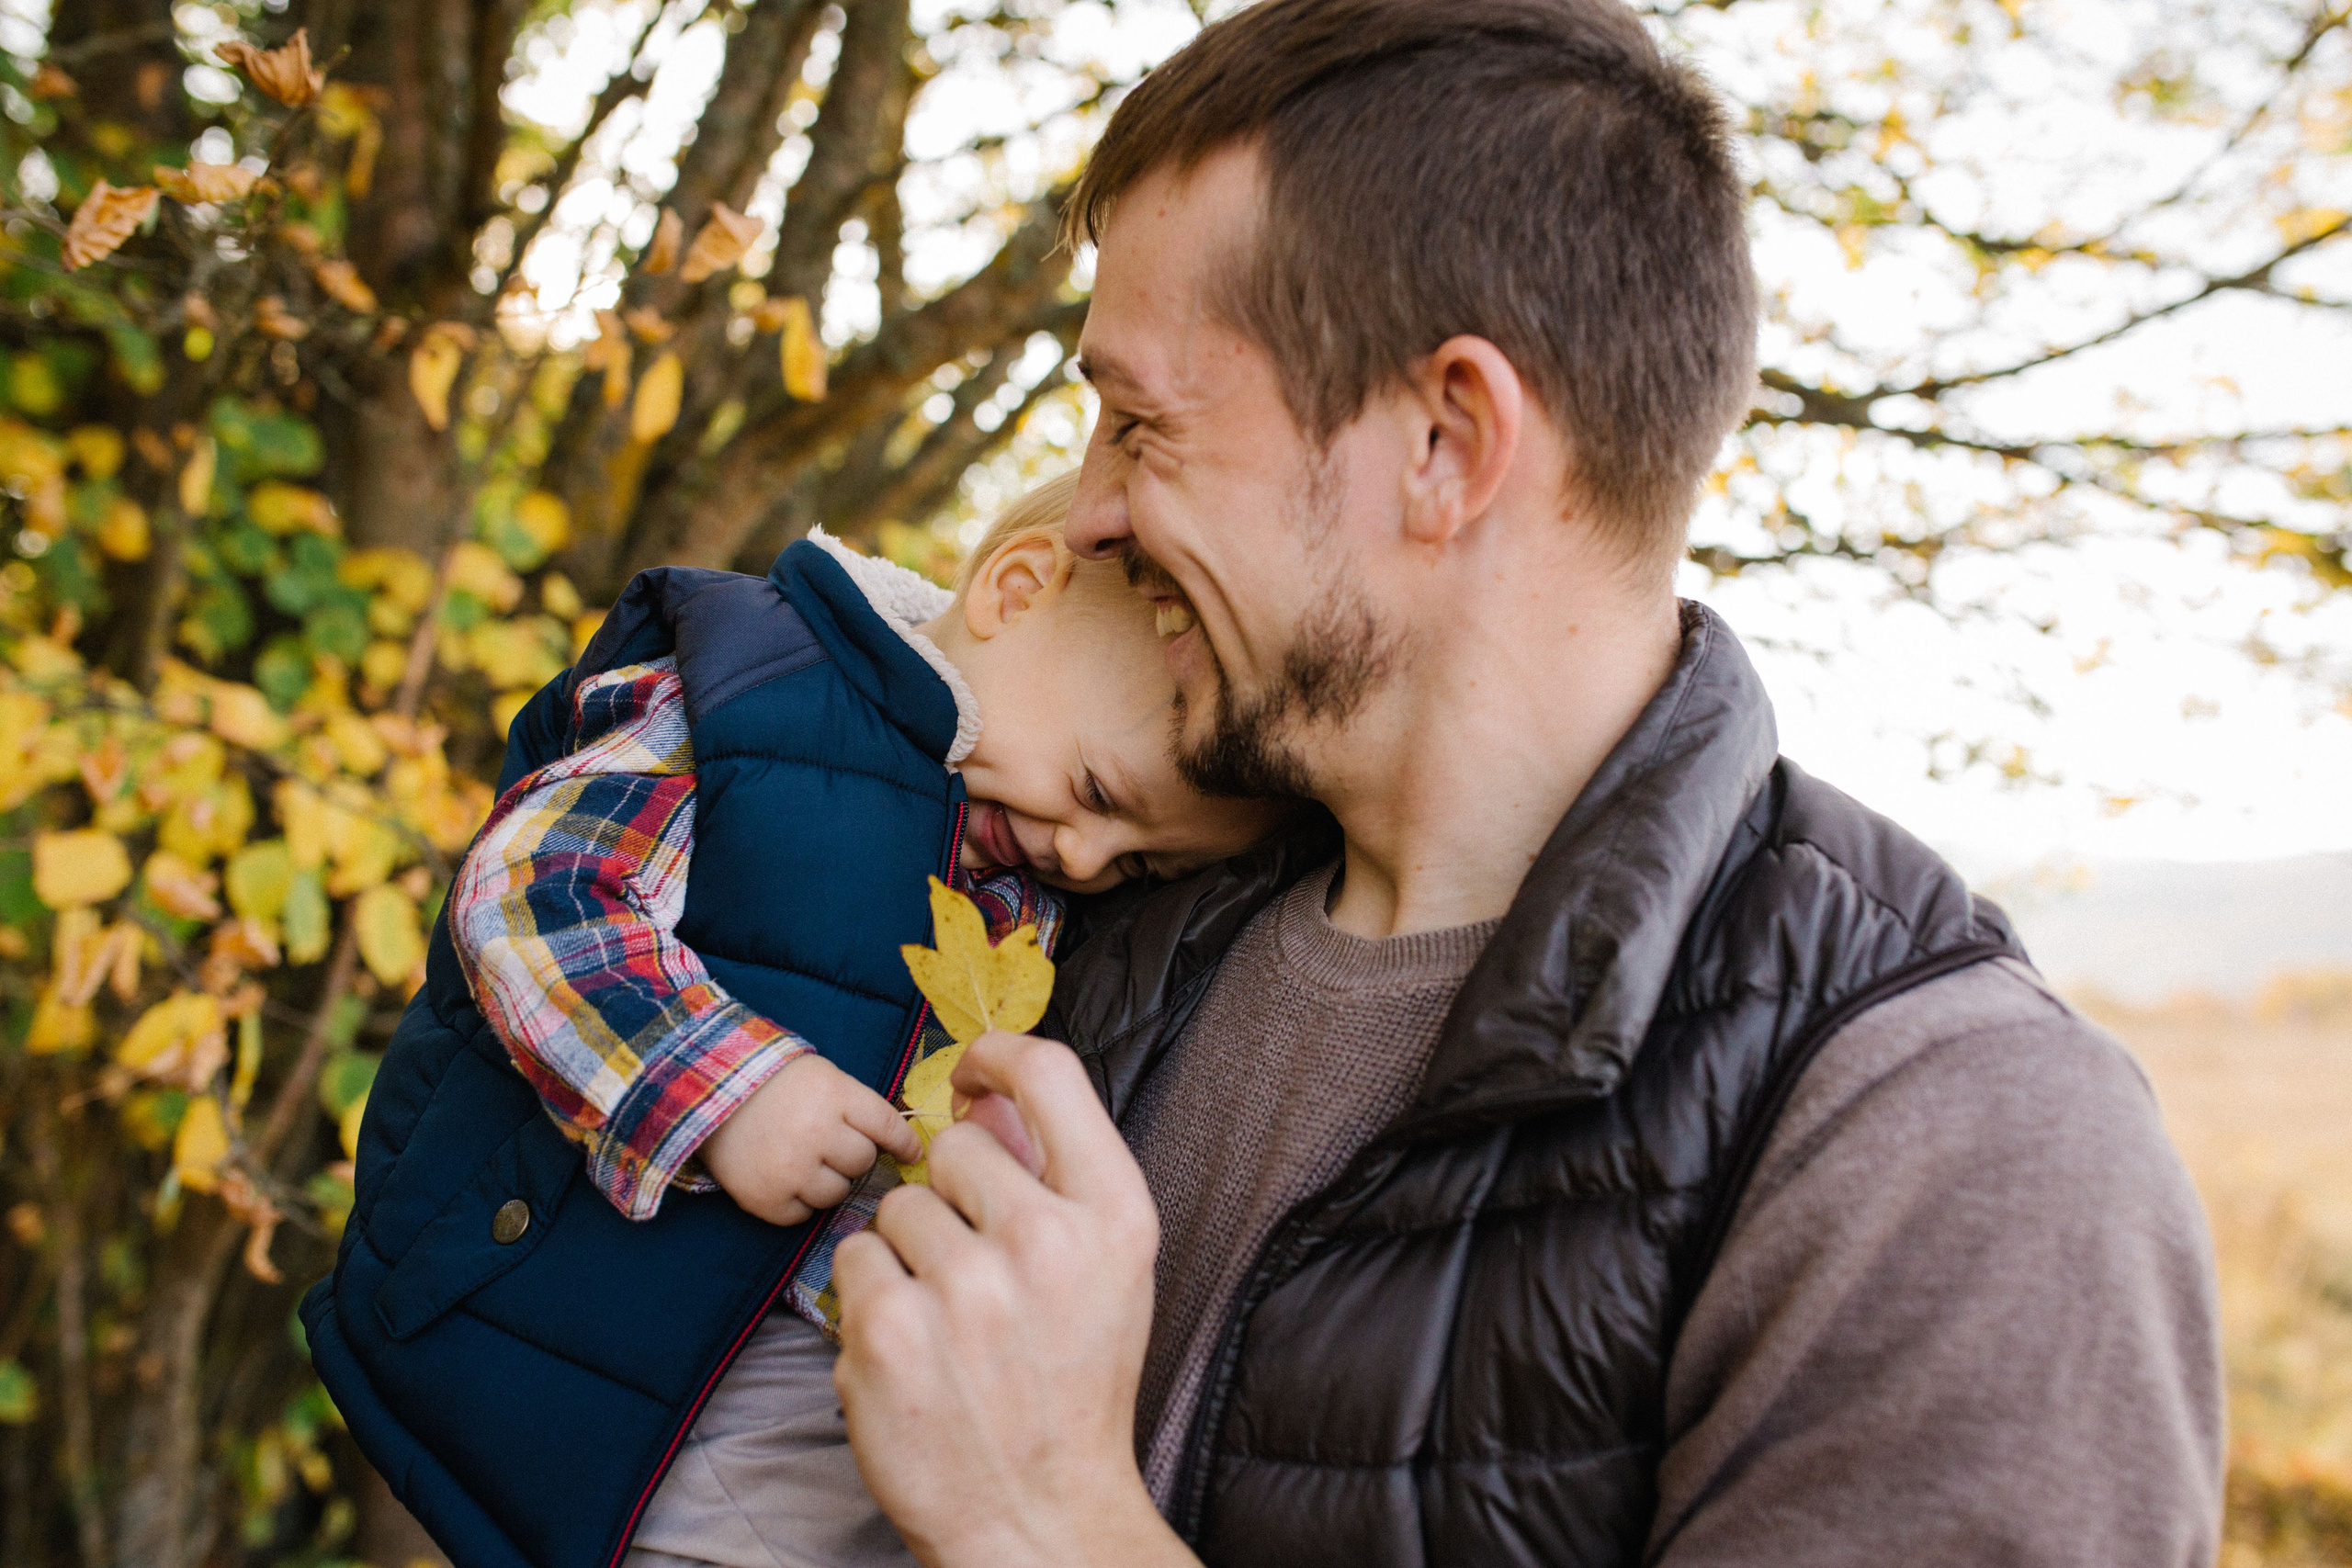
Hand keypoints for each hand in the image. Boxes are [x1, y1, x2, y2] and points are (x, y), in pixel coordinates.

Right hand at [701, 1052, 923, 1225]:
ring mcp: (789, 1169)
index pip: (887, 1126)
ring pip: (836, 1194)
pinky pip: (803, 1216)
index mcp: (834, 1094)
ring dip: (827, 1181)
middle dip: (852, 1155)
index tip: (911, 1153)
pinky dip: (797, 1202)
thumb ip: (861, 1108)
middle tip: (827, 1142)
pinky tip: (783, 1177)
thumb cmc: (776, 1084)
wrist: (708, 1092)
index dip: (903, 1143)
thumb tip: (904, 1147)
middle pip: (863, 1162)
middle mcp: (815, 1132)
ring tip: (802, 1158)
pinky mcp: (764, 1198)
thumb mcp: (825, 1078)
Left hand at [830, 1031, 1192, 1567]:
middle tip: (976, 1273)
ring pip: (896, 1207)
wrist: (1040, 1516)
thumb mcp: (1108, 1275)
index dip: (999, 1055)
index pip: (1051, 1073)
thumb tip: (987, 1102)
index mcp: (1114, 1216)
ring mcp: (962, 1286)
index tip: (972, 1073)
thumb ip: (1057, 1181)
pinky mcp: (887, 1330)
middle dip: (951, 1197)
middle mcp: (1044, 1240)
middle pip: (955, 1146)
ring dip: (908, 1254)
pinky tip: (911, 1350)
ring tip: (947, 1323)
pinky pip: (853, 1259)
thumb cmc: (1072, 1389)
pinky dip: (870, 1299)